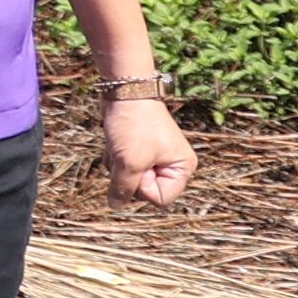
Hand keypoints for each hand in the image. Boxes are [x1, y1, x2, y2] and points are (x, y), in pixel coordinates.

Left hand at [102, 84, 196, 205]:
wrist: (125, 90)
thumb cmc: (134, 125)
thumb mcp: (129, 162)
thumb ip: (123, 189)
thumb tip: (116, 206)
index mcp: (182, 168)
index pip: (161, 199)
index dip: (144, 189)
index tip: (138, 169)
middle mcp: (172, 163)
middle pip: (144, 190)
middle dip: (128, 175)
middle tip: (128, 153)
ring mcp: (154, 156)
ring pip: (129, 178)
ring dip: (118, 165)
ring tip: (121, 144)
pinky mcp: (138, 148)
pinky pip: (122, 166)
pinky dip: (114, 156)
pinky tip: (115, 140)